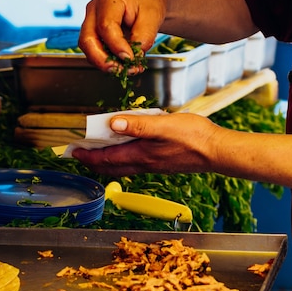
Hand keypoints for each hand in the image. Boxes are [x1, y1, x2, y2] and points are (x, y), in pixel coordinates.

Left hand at [72, 112, 222, 175]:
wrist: (217, 152)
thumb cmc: (193, 137)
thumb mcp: (163, 125)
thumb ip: (138, 125)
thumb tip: (112, 124)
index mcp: (140, 155)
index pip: (106, 158)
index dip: (88, 155)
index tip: (74, 152)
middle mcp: (144, 164)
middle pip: (111, 166)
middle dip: (93, 161)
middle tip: (80, 155)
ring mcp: (153, 165)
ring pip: (122, 166)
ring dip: (107, 161)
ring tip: (98, 153)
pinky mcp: (162, 162)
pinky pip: (134, 164)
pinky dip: (122, 159)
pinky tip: (127, 149)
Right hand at [78, 0, 166, 72]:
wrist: (146, 0)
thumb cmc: (148, 3)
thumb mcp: (153, 17)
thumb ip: (144, 37)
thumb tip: (133, 58)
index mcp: (109, 0)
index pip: (106, 26)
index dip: (117, 46)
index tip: (131, 59)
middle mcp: (94, 10)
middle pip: (87, 40)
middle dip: (102, 60)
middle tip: (120, 71)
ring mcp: (91, 22)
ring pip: (88, 48)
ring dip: (105, 63)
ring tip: (126, 69)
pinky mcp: (94, 33)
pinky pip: (95, 51)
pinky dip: (108, 61)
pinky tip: (124, 65)